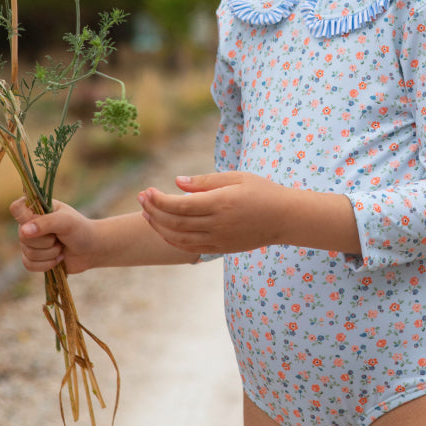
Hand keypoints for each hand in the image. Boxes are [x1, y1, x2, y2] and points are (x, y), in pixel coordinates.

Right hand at [9, 198, 97, 273]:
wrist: (92, 250)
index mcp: (38, 209)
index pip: (17, 208)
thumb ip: (46, 223)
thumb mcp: (66, 222)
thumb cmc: (81, 230)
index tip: (39, 223)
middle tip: (60, 237)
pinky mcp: (34, 258)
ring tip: (61, 247)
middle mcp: (31, 224)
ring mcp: (31, 242)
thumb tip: (23, 231)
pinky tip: (58, 258)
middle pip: (22, 236)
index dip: (24, 218)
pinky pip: (29, 265)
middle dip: (45, 241)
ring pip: (27, 253)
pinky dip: (46, 264)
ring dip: (49, 253)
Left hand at [138, 171, 285, 254]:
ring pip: (179, 238)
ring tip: (146, 214)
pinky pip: (190, 248)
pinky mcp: (221, 248)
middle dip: (153, 211)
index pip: (180, 205)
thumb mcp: (236, 177)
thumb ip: (206, 181)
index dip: (159, 200)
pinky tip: (164, 229)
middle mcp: (218, 224)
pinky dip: (173, 240)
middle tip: (141, 199)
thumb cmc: (262, 191)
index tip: (148, 190)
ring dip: (159, 226)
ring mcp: (219, 240)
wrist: (285, 218)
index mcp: (221, 203)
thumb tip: (177, 182)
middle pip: (175, 222)